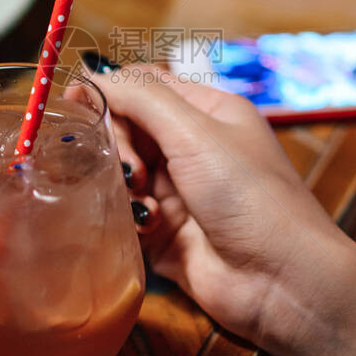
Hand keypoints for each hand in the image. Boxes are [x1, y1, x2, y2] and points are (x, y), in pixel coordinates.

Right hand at [96, 66, 348, 347]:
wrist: (282, 280)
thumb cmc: (250, 196)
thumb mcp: (196, 132)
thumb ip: (142, 98)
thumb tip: (97, 75)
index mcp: (208, 112)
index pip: (145, 86)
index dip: (108, 91)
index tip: (74, 101)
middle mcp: (192, 147)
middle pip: (127, 128)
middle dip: (119, 144)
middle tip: (133, 170)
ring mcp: (178, 191)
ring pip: (122, 171)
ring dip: (124, 182)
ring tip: (142, 200)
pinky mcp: (166, 233)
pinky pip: (126, 213)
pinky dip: (131, 216)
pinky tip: (150, 225)